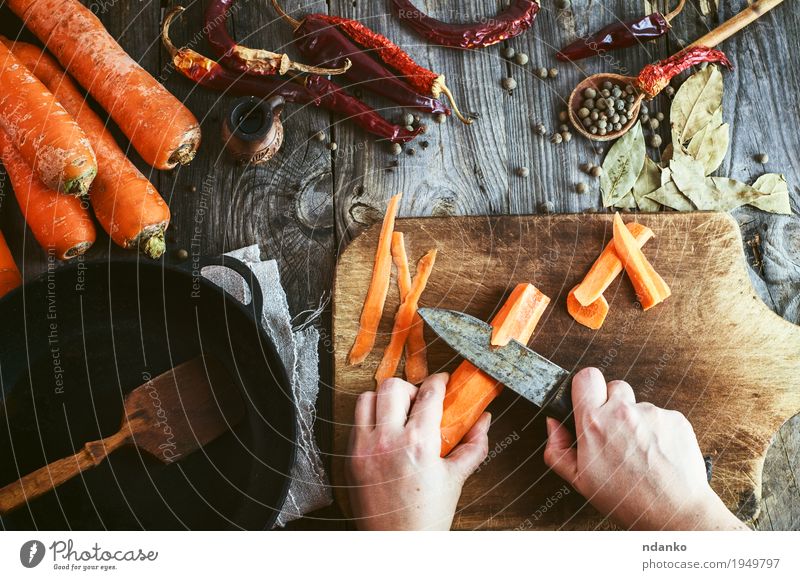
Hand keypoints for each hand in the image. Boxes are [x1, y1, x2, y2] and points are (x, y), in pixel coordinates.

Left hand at [346, 373, 489, 529]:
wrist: (397, 545)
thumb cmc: (426, 517)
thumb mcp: (456, 478)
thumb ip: (473, 445)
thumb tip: (484, 420)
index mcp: (419, 443)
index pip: (429, 393)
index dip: (439, 381)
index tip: (442, 381)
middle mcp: (388, 440)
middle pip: (393, 386)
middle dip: (410, 387)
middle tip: (420, 400)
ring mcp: (365, 447)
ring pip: (367, 397)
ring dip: (384, 399)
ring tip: (398, 414)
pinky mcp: (350, 456)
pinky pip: (355, 421)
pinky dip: (369, 418)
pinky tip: (384, 432)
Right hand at [543, 367, 747, 530]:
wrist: (674, 512)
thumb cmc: (627, 500)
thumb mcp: (579, 481)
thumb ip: (557, 449)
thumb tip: (553, 425)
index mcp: (594, 423)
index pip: (585, 377)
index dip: (586, 387)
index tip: (589, 400)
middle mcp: (622, 412)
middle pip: (614, 386)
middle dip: (612, 403)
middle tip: (615, 430)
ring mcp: (651, 413)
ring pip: (638, 405)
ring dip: (636, 420)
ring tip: (640, 451)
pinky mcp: (675, 418)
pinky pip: (661, 415)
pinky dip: (658, 430)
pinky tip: (658, 453)